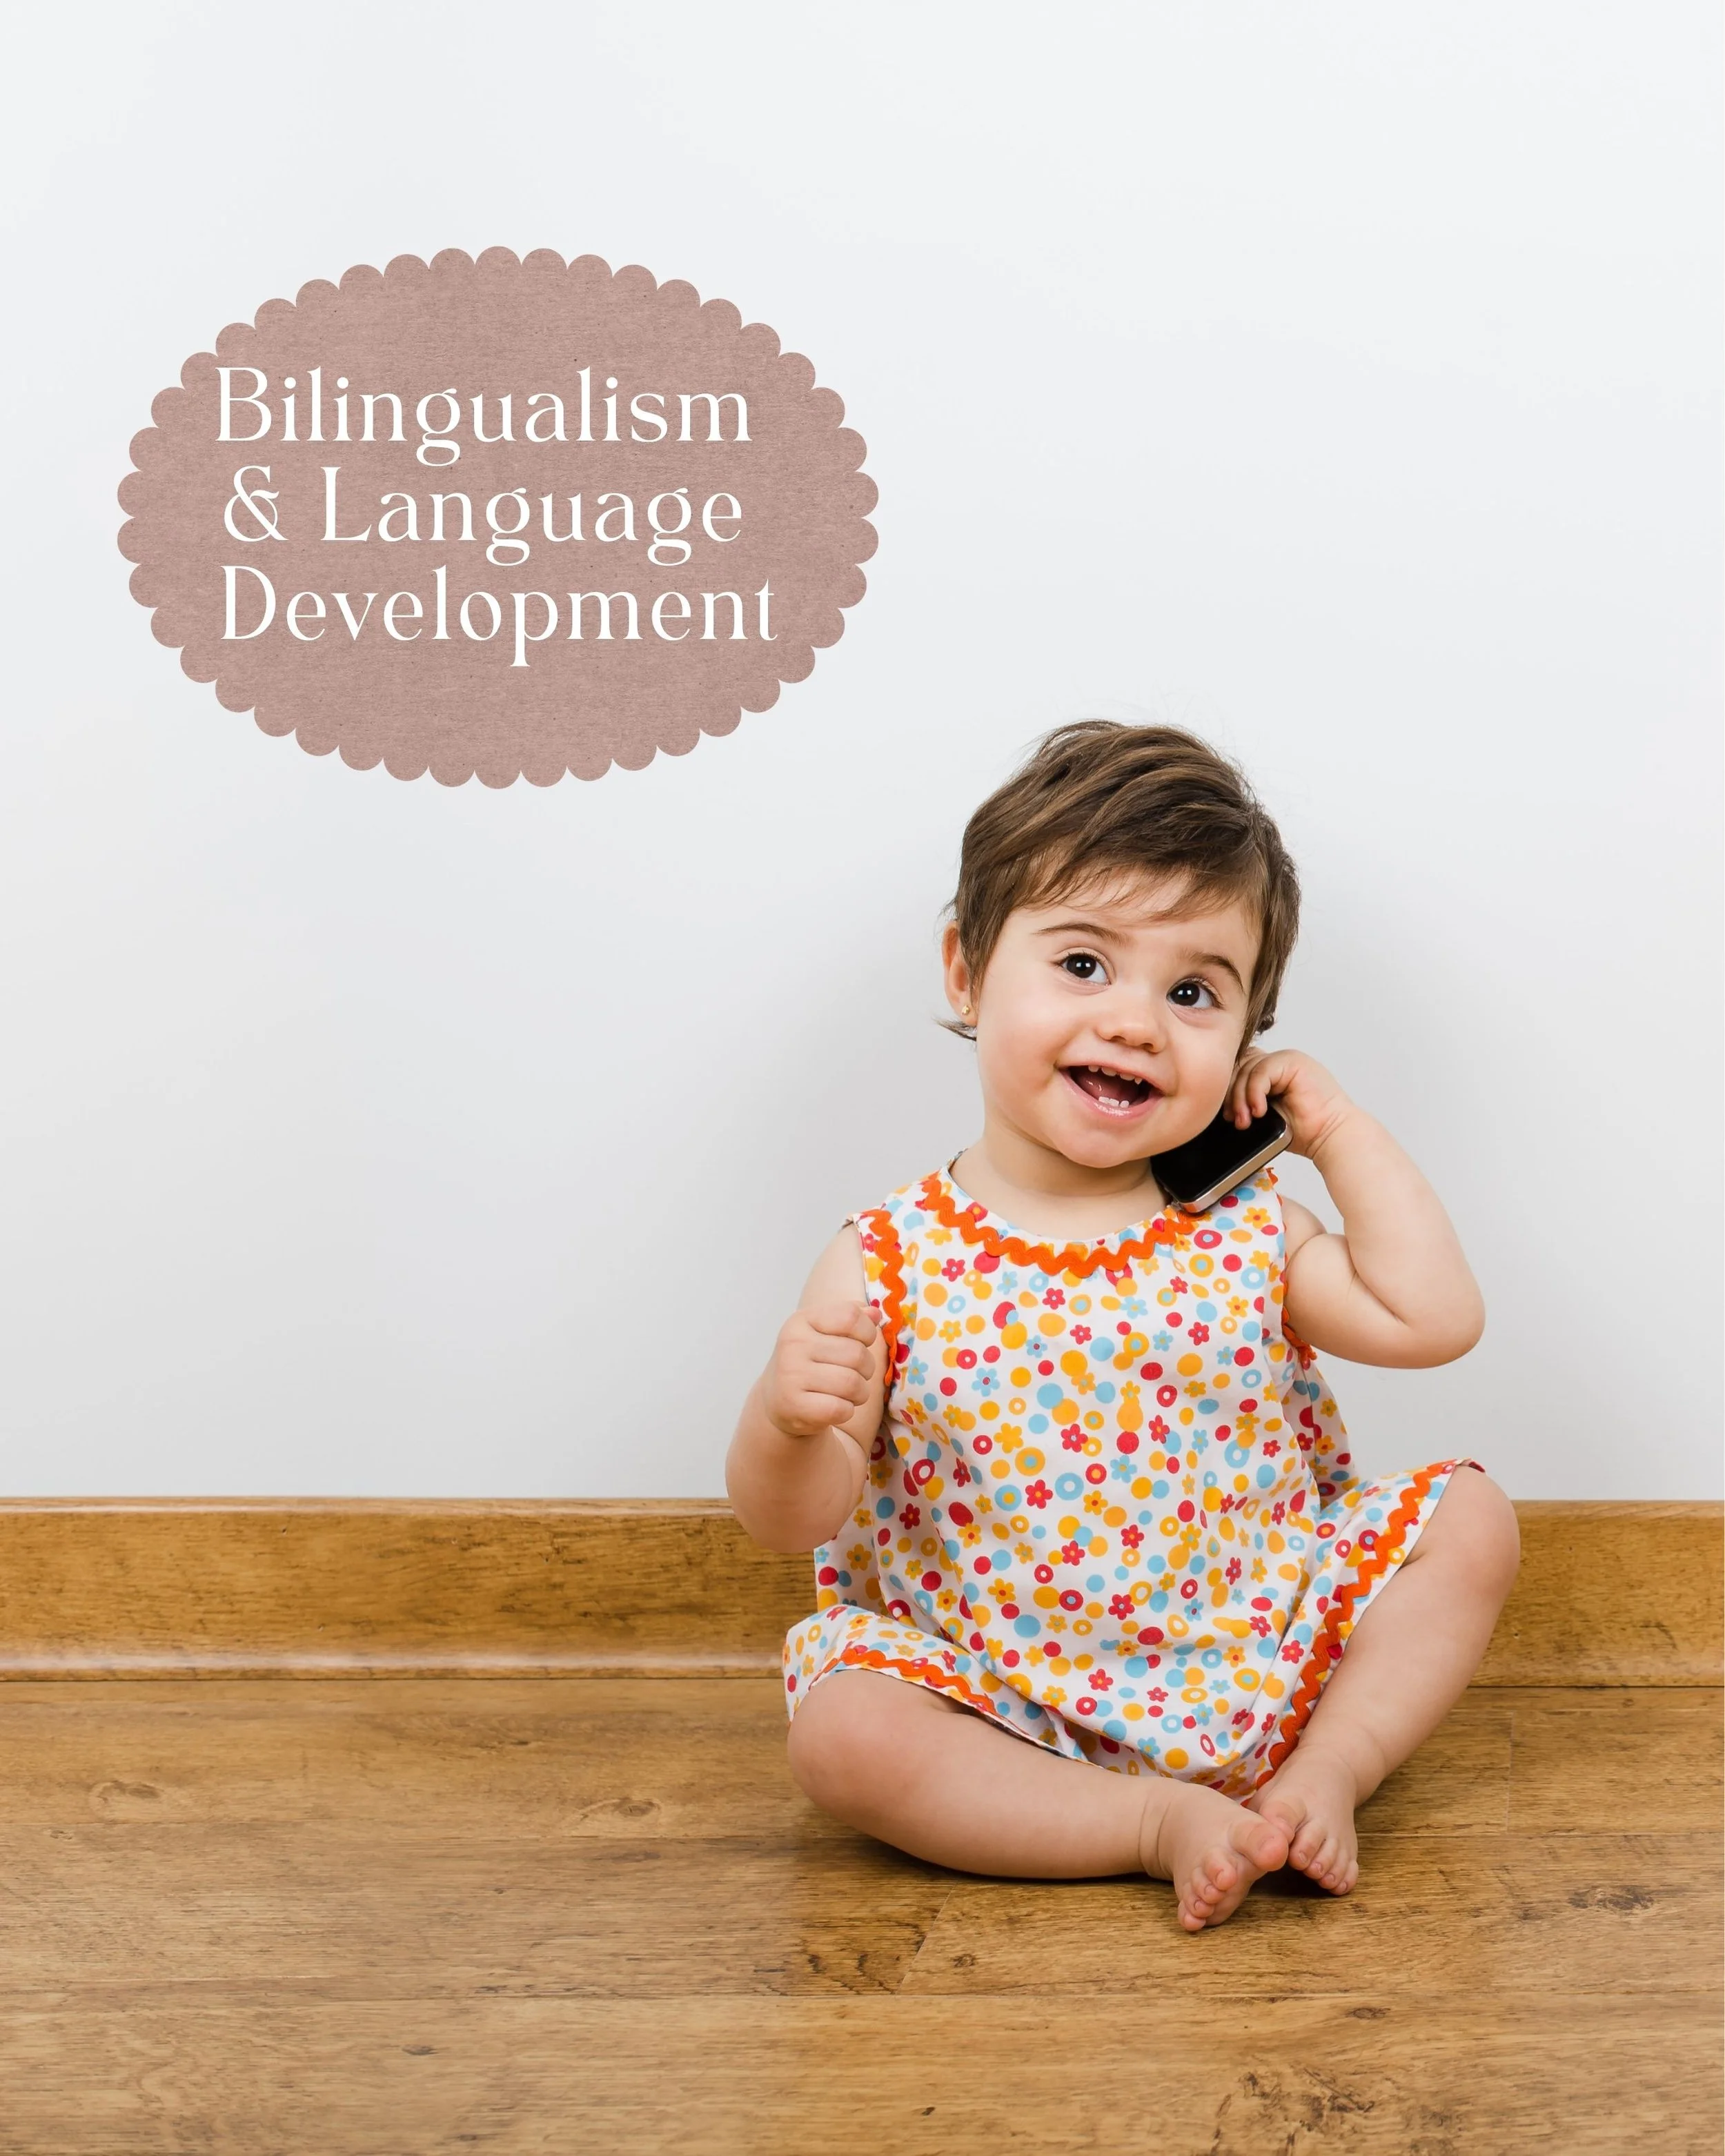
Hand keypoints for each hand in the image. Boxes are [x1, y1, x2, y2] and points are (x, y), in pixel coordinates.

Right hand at [760, 1302, 880, 1439]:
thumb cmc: (809, 1362)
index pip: (850, 1317)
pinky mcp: (794, 1405)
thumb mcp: (824, 1332)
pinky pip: (841, 1409)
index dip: (867, 1332)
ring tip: (849, 1393)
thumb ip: (851, 1318)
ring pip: (852, 1384)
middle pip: (857, 1354)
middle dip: (867, 1369)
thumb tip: (875, 1314)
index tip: (862, 1343)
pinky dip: (847, 1411)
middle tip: (856, 1375)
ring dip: (860, 1393)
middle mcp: (793, 1344)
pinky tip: (836, 1406)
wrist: (779, 1401)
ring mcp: (791, 1375)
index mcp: (802, 1321)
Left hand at [1227, 1048, 1353, 1159]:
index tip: (1226, 1114)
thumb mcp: (1265, 1115)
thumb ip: (1247, 1102)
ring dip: (1240, 1097)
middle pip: (1240, 1066)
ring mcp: (1287, 1060)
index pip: (1239, 1068)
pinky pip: (1261, 1071)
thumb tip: (1218, 1104)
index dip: (1228, 1088)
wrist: (1330, 1136)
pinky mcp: (1293, 1062)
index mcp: (1272, 1073)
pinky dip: (1255, 1092)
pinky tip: (1259, 1111)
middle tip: (1233, 1118)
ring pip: (1248, 1068)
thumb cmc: (1303, 1130)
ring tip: (1245, 1120)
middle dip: (1231, 1094)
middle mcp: (1279, 1063)